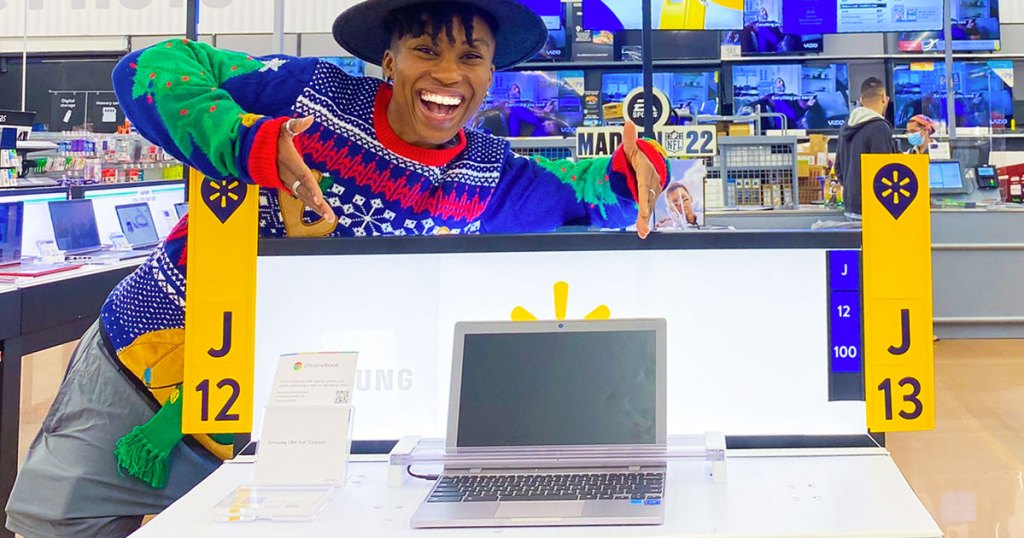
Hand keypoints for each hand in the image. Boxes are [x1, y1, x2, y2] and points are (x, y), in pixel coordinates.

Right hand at [278, 116, 334, 222]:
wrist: (248, 148)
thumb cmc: (268, 136)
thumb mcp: (280, 127)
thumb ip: (295, 125)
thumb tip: (310, 118)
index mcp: (289, 161)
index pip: (302, 176)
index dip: (310, 188)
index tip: (320, 199)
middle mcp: (286, 174)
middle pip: (304, 192)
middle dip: (317, 205)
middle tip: (330, 217)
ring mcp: (285, 180)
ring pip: (302, 196)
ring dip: (315, 207)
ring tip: (329, 218)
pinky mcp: (285, 183)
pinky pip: (299, 194)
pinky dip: (308, 203)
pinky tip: (320, 210)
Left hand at [622, 120, 662, 238]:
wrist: (652, 163)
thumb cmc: (639, 156)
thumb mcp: (633, 148)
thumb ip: (629, 139)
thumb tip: (628, 123)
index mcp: (647, 173)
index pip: (645, 186)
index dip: (645, 198)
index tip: (644, 209)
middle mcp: (651, 184)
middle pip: (648, 200)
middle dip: (645, 214)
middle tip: (643, 228)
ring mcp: (651, 192)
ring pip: (648, 207)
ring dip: (645, 221)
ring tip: (641, 232)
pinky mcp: (649, 199)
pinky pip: (647, 210)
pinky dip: (644, 221)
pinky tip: (642, 232)